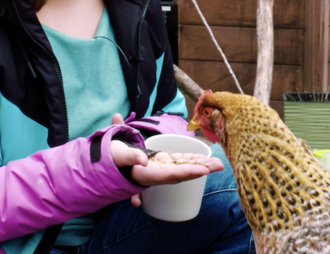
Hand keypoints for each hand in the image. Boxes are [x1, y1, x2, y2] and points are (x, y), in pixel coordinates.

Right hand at [108, 113, 223, 206]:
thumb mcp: (118, 155)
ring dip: (202, 166)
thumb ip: (130, 156)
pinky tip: (206, 159)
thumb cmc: (113, 159)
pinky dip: (194, 160)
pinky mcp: (164, 162)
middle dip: (201, 170)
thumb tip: (142, 159)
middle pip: (183, 173)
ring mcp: (162, 168)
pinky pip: (181, 162)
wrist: (110, 162)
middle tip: (219, 166)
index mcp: (148, 173)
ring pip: (185, 168)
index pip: (171, 174)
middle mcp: (158, 173)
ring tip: (218, 163)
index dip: (188, 172)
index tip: (204, 171)